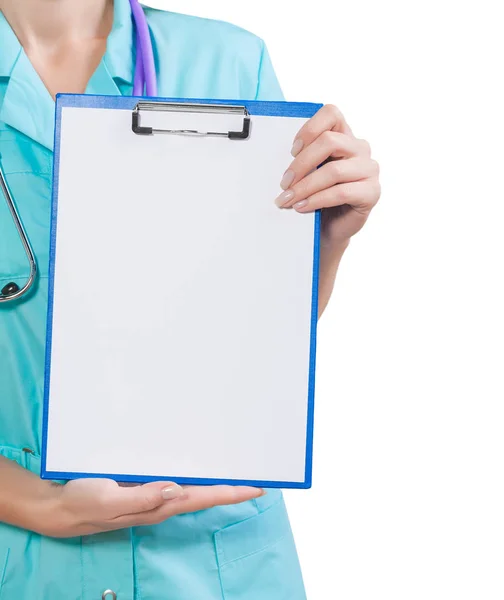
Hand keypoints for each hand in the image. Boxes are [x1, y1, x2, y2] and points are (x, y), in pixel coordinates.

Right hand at [41, 478, 263, 537]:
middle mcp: (162, 499)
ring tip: (236, 465)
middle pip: (204, 492)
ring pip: (192, 484)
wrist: (60, 506)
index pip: (203, 497)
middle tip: (256, 471)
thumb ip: (142, 497)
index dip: (231, 492)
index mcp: (158, 505)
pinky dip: (191, 469)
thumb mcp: (109, 501)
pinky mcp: (143, 483)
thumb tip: (176, 488)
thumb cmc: (83, 504)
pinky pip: (174, 476)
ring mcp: (153, 492)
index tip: (257, 486)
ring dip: (214, 476)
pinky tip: (197, 460)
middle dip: (230, 484)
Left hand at [274, 104, 380, 245]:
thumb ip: (303, 161)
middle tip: (284, 183)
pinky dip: (317, 200)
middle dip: (301, 164)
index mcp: (344, 137)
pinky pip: (341, 192)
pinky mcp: (371, 192)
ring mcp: (369, 170)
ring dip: (305, 186)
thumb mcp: (309, 173)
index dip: (309, 129)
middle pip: (329, 142)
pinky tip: (302, 206)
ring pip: (333, 170)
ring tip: (288, 199)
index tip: (292, 150)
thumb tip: (283, 164)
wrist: (330, 229)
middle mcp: (360, 149)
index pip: (331, 114)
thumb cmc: (318, 198)